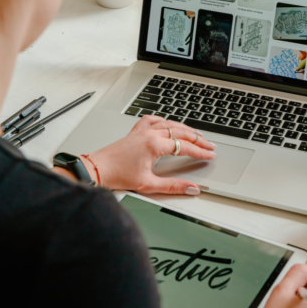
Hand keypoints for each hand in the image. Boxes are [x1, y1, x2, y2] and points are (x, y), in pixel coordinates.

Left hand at [82, 115, 216, 194]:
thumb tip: (191, 187)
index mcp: (154, 145)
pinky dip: (164, 120)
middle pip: (181, 132)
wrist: (96, 169)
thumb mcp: (148, 184)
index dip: (200, 151)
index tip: (210, 155)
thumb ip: (173, 186)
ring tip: (196, 135)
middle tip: (210, 145)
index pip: (185, 146)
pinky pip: (153, 120)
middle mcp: (149, 134)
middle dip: (198, 139)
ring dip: (185, 129)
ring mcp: (142, 131)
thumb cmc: (117, 175)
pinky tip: (168, 123)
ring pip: (170, 123)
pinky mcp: (135, 132)